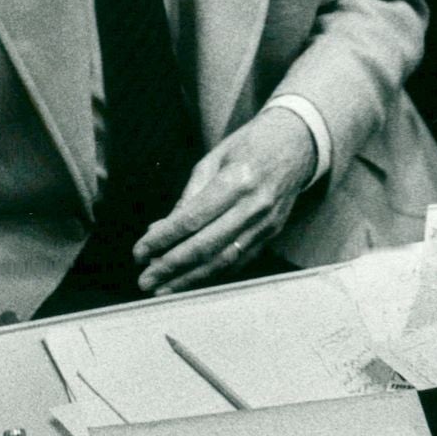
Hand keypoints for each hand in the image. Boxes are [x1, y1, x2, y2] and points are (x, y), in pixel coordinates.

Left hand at [134, 108, 317, 294]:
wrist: (297, 145)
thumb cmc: (248, 146)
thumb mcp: (213, 160)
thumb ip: (188, 196)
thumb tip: (159, 229)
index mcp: (236, 180)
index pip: (192, 219)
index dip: (163, 239)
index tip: (139, 252)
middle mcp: (254, 206)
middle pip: (206, 246)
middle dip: (171, 266)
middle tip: (145, 281)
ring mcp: (266, 224)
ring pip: (223, 260)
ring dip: (190, 279)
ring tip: (163, 289)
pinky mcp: (271, 235)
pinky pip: (238, 261)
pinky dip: (212, 273)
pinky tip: (190, 281)